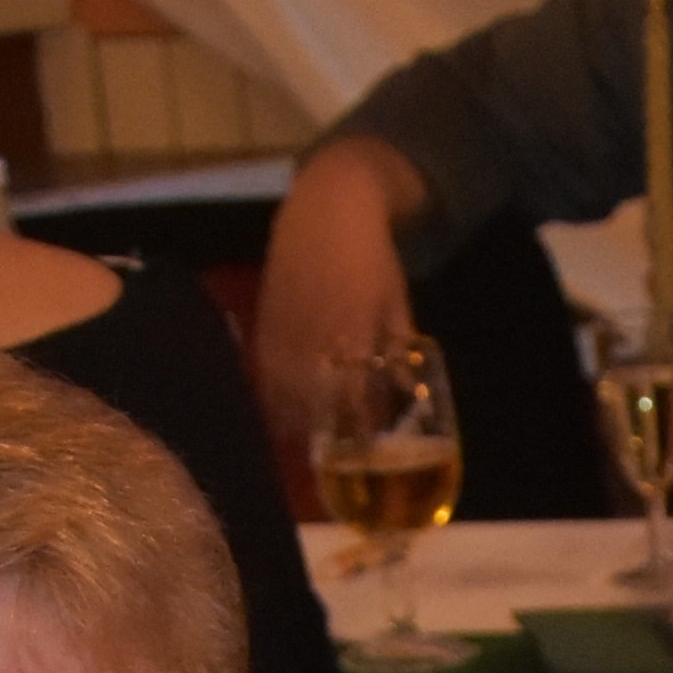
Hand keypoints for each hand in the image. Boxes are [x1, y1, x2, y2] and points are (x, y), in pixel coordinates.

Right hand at [256, 135, 430, 429]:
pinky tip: (282, 414)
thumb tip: (407, 393)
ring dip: (295, 422)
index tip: (364, 456)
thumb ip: (398, 349)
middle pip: (313, 402)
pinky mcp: (265, 319)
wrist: (328, 209)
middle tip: (334, 463)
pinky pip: (265, 369)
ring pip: (284, 390)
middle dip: (323, 436)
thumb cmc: (373, 259)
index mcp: (353, 331)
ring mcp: (286, 326)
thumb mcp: (396, 304)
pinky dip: (272, 396)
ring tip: (306, 445)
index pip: (352, 395)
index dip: (357, 431)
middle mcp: (315, 334)